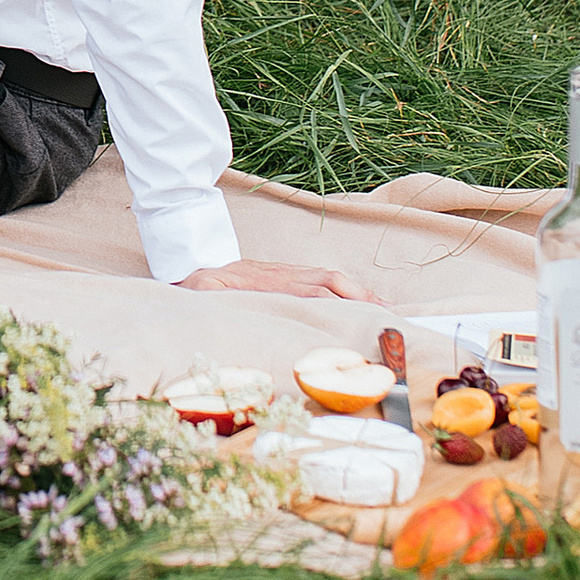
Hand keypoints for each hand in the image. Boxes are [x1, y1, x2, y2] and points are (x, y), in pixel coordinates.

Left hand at [177, 258, 374, 298]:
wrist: (192, 263)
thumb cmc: (199, 286)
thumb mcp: (201, 292)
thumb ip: (210, 295)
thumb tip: (213, 295)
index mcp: (266, 283)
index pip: (308, 292)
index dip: (335, 302)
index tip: (358, 316)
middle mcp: (282, 275)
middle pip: (328, 283)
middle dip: (360, 297)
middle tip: (388, 314)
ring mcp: (287, 273)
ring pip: (329, 280)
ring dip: (358, 293)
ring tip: (385, 309)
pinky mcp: (286, 275)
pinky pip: (322, 280)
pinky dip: (346, 290)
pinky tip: (360, 301)